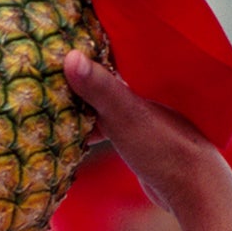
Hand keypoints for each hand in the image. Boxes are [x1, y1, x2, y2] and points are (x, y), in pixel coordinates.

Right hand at [61, 52, 231, 221]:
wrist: (191, 190)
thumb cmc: (163, 147)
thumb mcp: (125, 116)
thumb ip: (99, 87)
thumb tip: (70, 56)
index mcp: (144, 77)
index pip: (109, 50)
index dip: (83, 44)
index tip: (54, 40)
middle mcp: (142, 90)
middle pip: (101, 75)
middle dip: (73, 74)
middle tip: (40, 70)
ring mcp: (138, 114)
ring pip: (100, 102)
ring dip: (77, 104)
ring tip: (45, 101)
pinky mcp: (134, 137)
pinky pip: (103, 124)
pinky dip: (86, 128)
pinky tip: (65, 136)